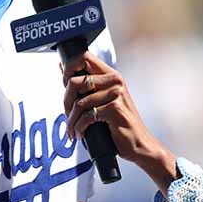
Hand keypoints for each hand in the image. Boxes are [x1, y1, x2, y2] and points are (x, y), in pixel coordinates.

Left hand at [62, 52, 177, 191]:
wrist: (139, 143)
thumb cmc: (120, 123)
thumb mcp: (104, 99)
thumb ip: (85, 84)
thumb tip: (62, 67)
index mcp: (111, 75)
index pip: (83, 58)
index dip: (68, 69)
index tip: (64, 86)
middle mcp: (115, 81)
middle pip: (75, 82)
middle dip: (65, 102)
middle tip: (67, 115)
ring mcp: (116, 94)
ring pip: (79, 103)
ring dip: (71, 121)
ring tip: (73, 129)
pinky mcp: (114, 109)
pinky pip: (86, 116)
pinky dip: (79, 128)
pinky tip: (81, 134)